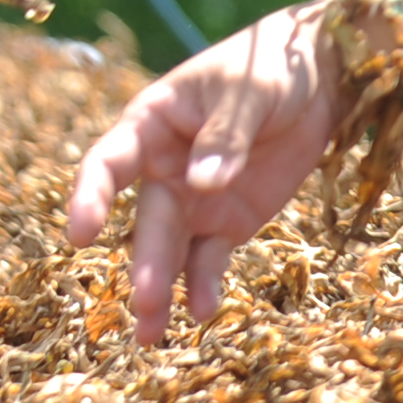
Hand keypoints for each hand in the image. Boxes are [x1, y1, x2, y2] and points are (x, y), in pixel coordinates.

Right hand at [64, 6, 359, 342]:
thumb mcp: (249, 92)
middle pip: (147, 222)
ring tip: (153, 335)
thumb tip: (203, 184)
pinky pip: (209, 258)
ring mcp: (196, 199)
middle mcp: (164, 168)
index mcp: (151, 125)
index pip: (108, 163)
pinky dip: (204, 284)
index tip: (81, 233)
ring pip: (171, 250)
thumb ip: (225, 137)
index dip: (91, 197)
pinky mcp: (230, 220)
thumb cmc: (270, 67)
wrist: (321, 75)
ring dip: (162, 289)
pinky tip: (202, 311)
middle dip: (144, 264)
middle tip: (144, 304)